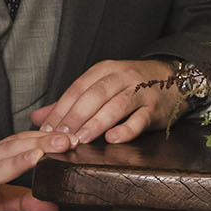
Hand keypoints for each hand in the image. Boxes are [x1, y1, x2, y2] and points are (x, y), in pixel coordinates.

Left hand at [31, 58, 184, 144]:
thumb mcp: (101, 88)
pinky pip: (141, 118)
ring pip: (116, 105)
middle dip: (75, 117)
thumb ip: (70, 103)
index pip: (77, 89)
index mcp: (104, 70)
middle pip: (94, 96)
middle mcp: (122, 77)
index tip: (46, 130)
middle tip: (60, 137)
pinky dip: (127, 129)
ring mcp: (140, 92)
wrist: (173, 80)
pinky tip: (114, 139)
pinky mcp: (155, 108)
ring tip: (81, 140)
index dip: (60, 109)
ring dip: (97, 123)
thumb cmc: (132, 87)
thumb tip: (37, 117)